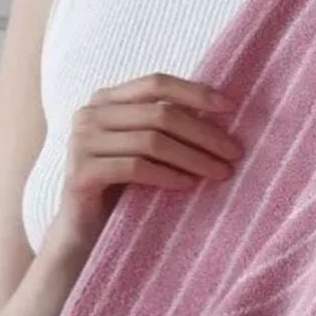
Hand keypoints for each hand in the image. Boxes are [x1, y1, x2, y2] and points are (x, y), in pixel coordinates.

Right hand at [50, 71, 241, 255]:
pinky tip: (189, 185)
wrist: (82, 231)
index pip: (156, 84)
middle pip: (159, 114)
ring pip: (151, 141)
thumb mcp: (141, 149)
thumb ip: (163, 126)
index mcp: (106, 99)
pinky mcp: (82, 173)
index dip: (195, 92)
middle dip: (203, 133)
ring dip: (193, 157)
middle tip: (234, 152)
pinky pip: (135, 168)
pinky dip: (167, 176)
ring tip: (219, 172)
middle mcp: (89, 114)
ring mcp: (81, 142)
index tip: (231, 108)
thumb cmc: (119, 188)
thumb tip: (219, 113)